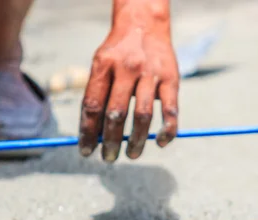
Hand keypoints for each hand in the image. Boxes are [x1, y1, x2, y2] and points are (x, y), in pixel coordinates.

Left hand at [78, 9, 177, 161]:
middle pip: (116, 113)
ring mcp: (150, 74)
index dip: (88, 132)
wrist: (144, 24)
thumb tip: (93, 134)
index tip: (86, 151)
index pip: (93, 106)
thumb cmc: (119, 52)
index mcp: (103, 66)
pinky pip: (170, 111)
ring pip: (142, 115)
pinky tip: (160, 142)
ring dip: (136, 140)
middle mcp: (126, 69)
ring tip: (132, 154)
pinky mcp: (171, 79)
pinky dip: (166, 131)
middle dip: (111, 141)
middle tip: (109, 158)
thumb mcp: (101, 64)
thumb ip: (98, 95)